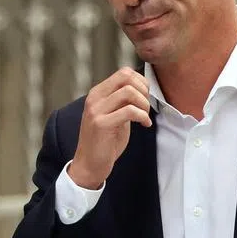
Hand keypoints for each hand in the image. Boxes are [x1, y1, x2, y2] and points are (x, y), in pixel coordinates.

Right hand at [67, 67, 152, 188]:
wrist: (90, 164)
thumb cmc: (105, 141)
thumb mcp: (115, 115)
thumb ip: (123, 102)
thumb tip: (142, 89)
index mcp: (98, 93)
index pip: (124, 72)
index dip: (141, 82)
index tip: (145, 98)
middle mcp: (95, 98)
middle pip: (126, 77)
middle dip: (144, 90)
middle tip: (146, 107)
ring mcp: (96, 110)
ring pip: (128, 92)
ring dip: (144, 104)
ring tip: (145, 117)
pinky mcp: (101, 124)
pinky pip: (129, 111)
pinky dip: (142, 117)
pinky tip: (144, 125)